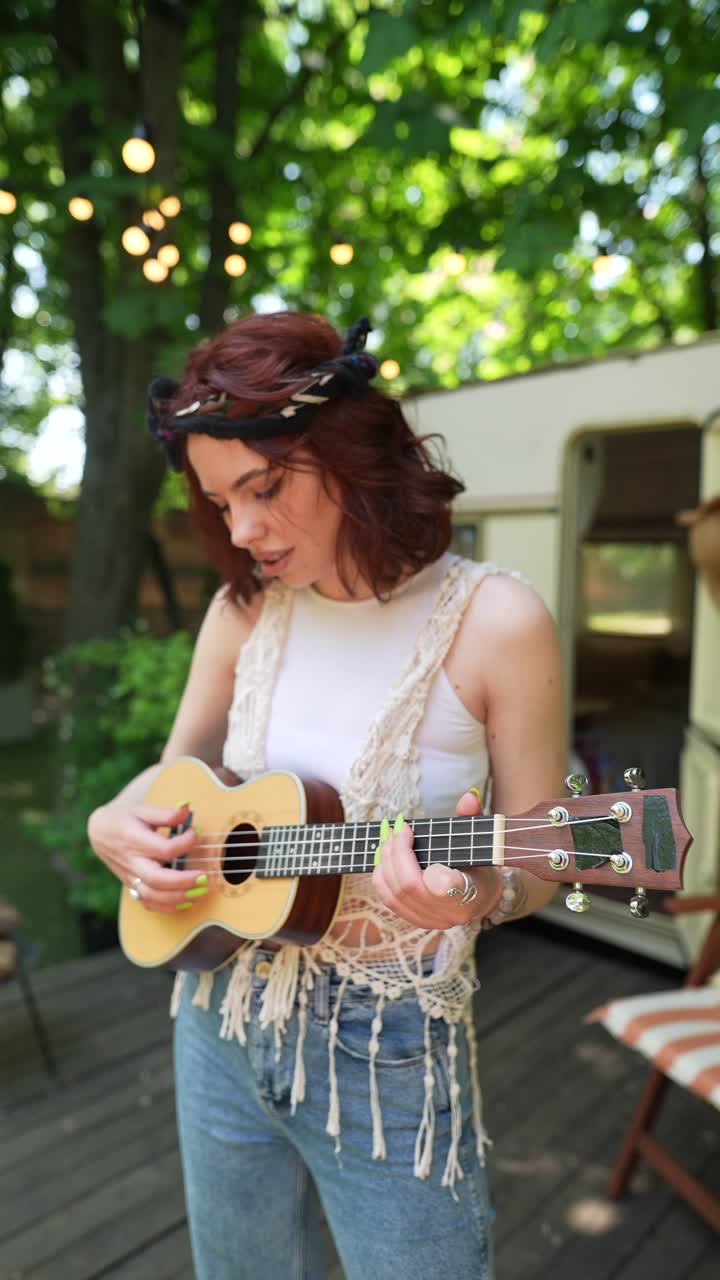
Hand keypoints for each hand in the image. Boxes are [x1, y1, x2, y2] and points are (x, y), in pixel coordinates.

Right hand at [87, 800, 203, 914]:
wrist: (101, 832)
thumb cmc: (125, 819)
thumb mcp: (143, 810)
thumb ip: (165, 814)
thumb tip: (186, 810)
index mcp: (134, 840)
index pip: (163, 849)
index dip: (184, 843)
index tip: (194, 833)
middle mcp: (131, 861)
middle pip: (156, 878)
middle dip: (182, 881)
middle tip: (203, 876)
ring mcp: (130, 876)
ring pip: (151, 895)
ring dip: (177, 897)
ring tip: (199, 891)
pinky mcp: (131, 885)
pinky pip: (147, 903)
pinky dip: (166, 906)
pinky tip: (185, 902)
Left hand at [371, 788, 503, 929]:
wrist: (481, 897)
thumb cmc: (480, 865)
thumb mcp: (481, 841)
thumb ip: (472, 818)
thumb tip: (469, 796)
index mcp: (470, 893)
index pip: (445, 886)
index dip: (425, 863)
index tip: (415, 834)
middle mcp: (448, 913)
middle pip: (409, 885)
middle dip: (396, 852)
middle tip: (398, 830)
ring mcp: (430, 920)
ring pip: (394, 894)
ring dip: (385, 862)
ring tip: (389, 839)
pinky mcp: (415, 921)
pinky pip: (389, 900)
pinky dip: (382, 876)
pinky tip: (386, 857)